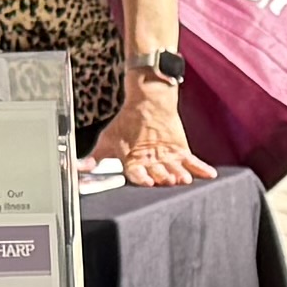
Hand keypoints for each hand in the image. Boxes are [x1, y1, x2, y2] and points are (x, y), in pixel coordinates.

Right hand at [94, 81, 214, 188]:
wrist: (147, 105)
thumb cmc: (126, 124)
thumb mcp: (109, 141)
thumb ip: (95, 157)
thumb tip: (76, 168)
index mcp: (134, 165)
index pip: (137, 174)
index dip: (142, 178)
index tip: (147, 181)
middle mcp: (152, 166)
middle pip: (159, 174)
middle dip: (165, 177)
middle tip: (170, 180)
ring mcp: (169, 160)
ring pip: (175, 169)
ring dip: (181, 174)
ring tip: (184, 178)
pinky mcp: (182, 153)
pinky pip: (193, 163)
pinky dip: (202, 169)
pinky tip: (210, 175)